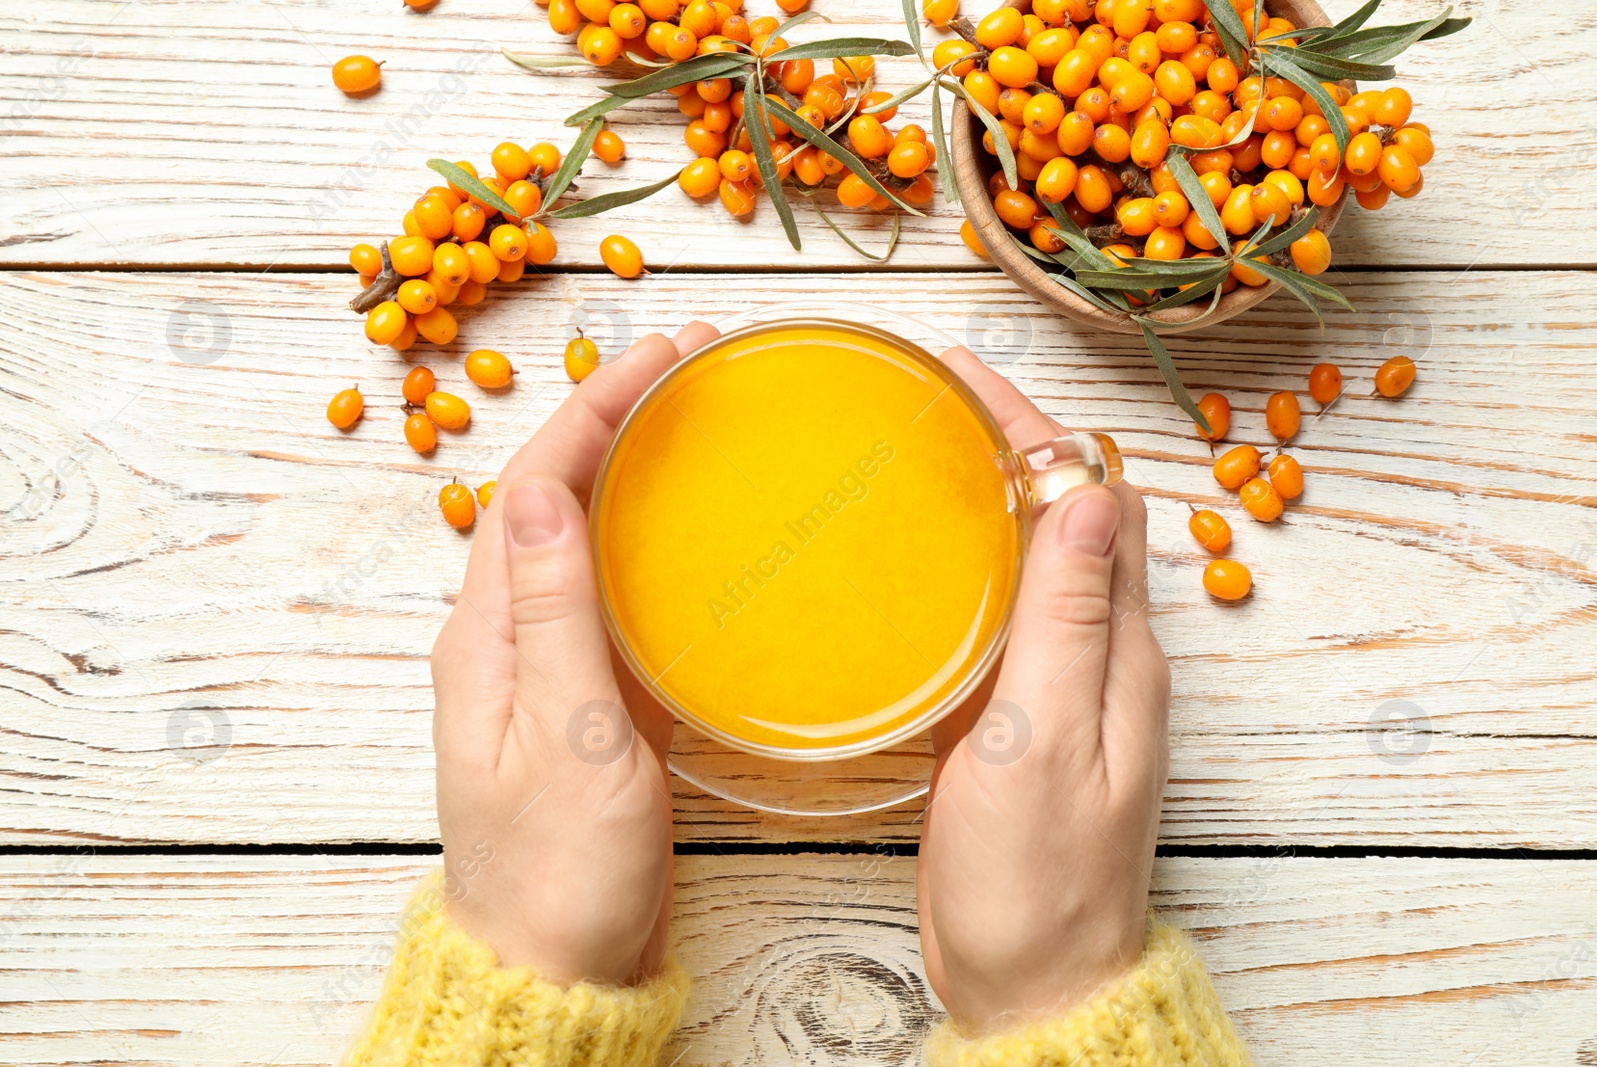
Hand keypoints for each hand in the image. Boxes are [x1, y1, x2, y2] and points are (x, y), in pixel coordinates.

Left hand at [431, 321, 719, 984]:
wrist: (553, 971)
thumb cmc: (558, 870)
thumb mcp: (566, 734)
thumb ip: (554, 611)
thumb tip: (547, 487)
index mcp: (486, 635)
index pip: (535, 486)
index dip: (593, 408)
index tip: (662, 356)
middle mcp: (505, 638)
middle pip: (555, 496)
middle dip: (613, 417)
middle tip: (691, 366)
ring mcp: (545, 670)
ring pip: (585, 539)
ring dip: (632, 470)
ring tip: (697, 422)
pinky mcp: (587, 704)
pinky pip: (612, 598)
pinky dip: (650, 546)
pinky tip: (696, 535)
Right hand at [917, 348, 1170, 1031]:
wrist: (1033, 985)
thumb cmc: (1037, 883)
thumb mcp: (1044, 743)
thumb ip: (1065, 621)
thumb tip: (1089, 493)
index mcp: (1117, 652)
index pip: (1090, 499)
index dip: (1032, 428)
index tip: (965, 377)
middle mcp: (1099, 658)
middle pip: (1065, 515)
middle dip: (1009, 445)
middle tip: (930, 399)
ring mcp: (1059, 690)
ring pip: (1032, 561)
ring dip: (988, 498)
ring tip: (919, 454)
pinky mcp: (1018, 722)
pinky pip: (1002, 618)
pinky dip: (967, 568)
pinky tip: (917, 564)